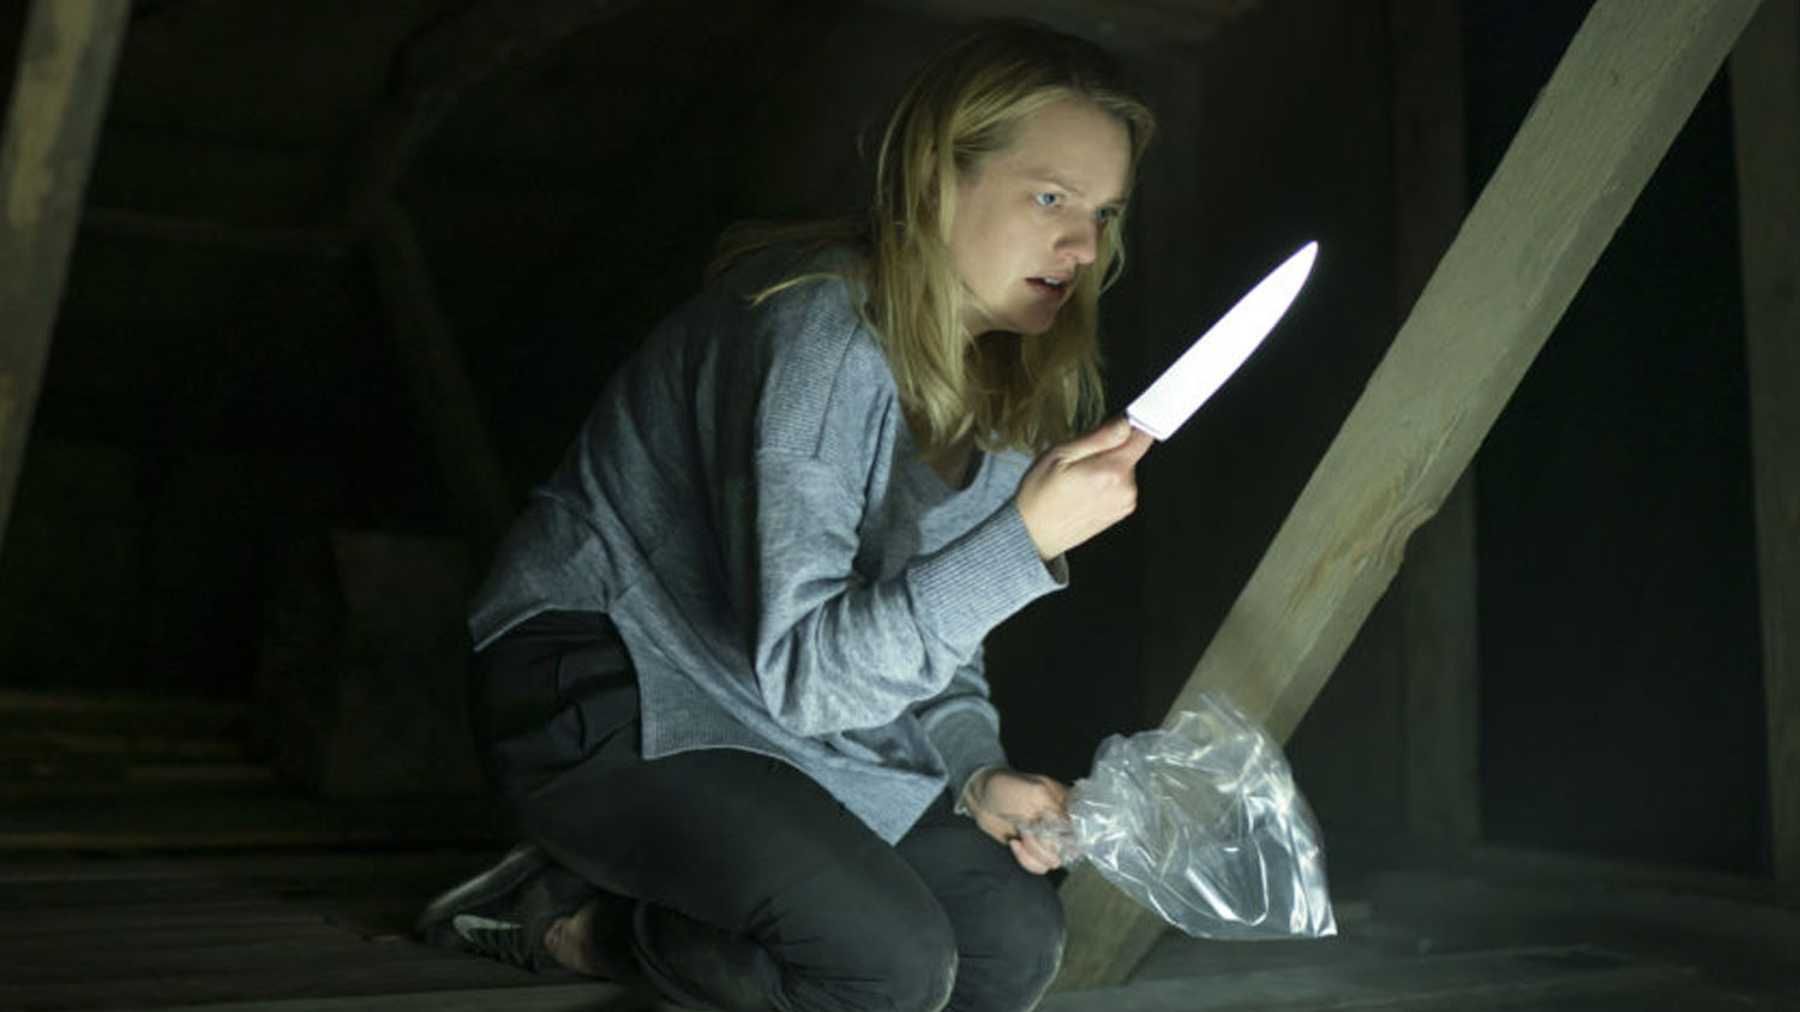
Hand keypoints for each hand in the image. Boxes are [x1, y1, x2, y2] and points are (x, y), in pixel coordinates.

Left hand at [962, 768, 1070, 873]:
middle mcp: (1061, 824)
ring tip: (1020, 836)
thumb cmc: (1006, 787)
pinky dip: (1025, 859)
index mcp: (1066, 805)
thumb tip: (1071, 830)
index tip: (1049, 831)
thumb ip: (1056, 809)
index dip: (1068, 835)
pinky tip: (1014, 843)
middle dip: (1045, 843)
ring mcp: (1048, 839)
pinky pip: (1040, 867)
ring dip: (1033, 852)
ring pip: (1055, 861)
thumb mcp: (1034, 791)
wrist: (981, 797)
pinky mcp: (1033, 851)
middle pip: (1069, 849)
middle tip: (1027, 830)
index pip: (1083, 828)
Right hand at [1015, 417, 1153, 559]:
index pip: (1143, 437)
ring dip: (1107, 467)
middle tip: (1080, 458)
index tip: (1115, 425)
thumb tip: (1124, 423)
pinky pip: (1120, 486)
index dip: (1131, 426)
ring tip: (1078, 478)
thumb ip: (1097, 438)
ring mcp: (1124, 504)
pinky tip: (1083, 491)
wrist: (1033, 535)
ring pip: (1125, 469)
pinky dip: (1106, 483)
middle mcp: (1126, 489)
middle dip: (1110, 449)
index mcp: (1112, 471)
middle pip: (1131, 453)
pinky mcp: (1120, 513)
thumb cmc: (1040, 496)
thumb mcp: (1060, 455)